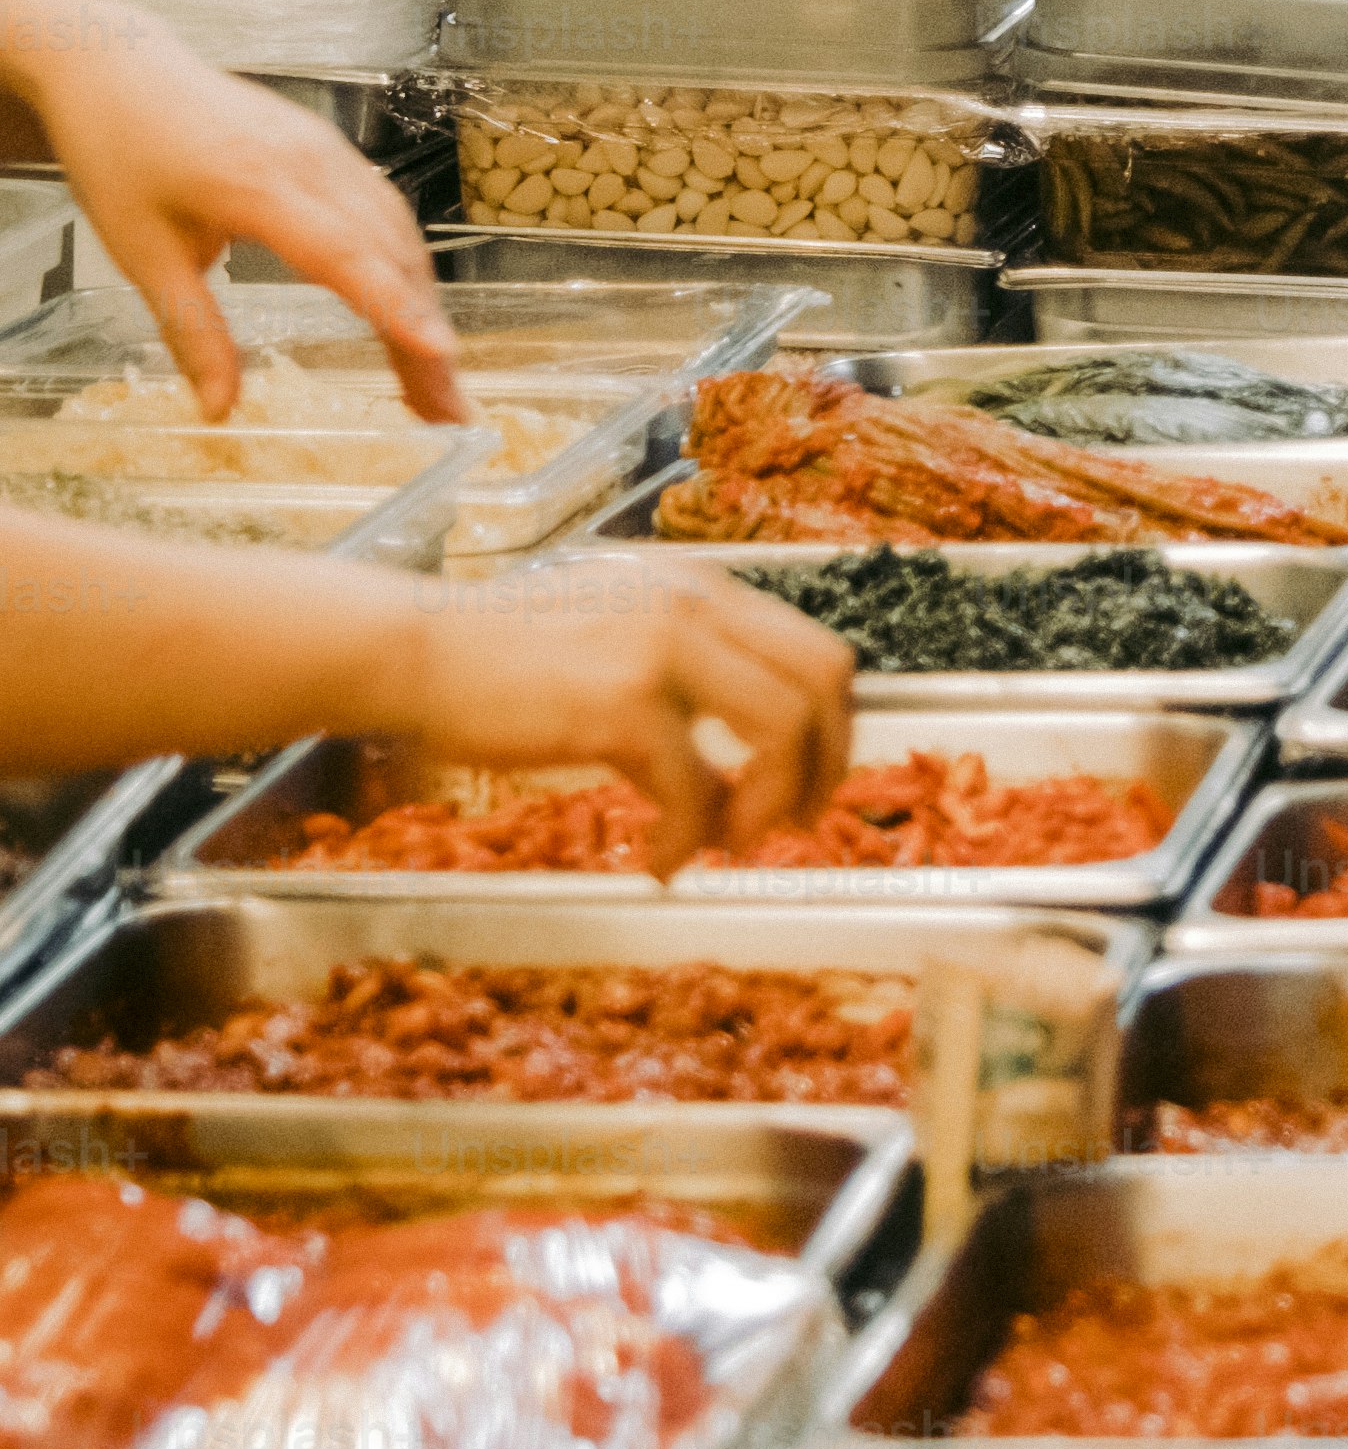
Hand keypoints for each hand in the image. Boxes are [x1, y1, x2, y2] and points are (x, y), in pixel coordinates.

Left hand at [4, 0, 466, 423]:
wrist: (117, 67)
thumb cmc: (121, 151)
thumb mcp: (142, 254)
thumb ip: (192, 332)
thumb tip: (219, 410)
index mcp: (258, 185)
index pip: (345, 254)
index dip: (394, 308)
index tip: (438, 355)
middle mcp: (308, 162)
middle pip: (388, 254)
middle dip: (423, 334)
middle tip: (446, 411)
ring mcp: (326, 150)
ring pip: (397, 234)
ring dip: (422, 306)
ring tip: (433, 379)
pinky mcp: (328, 149)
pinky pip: (384, 210)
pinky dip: (405, 267)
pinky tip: (408, 309)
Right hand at [404, 560, 855, 872]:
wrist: (416, 649)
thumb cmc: (499, 651)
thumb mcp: (612, 636)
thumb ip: (682, 679)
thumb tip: (728, 780)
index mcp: (699, 587)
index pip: (815, 648)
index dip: (829, 728)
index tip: (803, 783)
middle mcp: (694, 604)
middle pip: (823, 680)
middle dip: (822, 765)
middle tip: (788, 822)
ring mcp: (661, 647)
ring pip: (782, 728)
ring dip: (767, 804)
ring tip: (726, 843)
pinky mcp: (621, 703)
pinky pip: (693, 789)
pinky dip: (686, 840)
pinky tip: (655, 861)